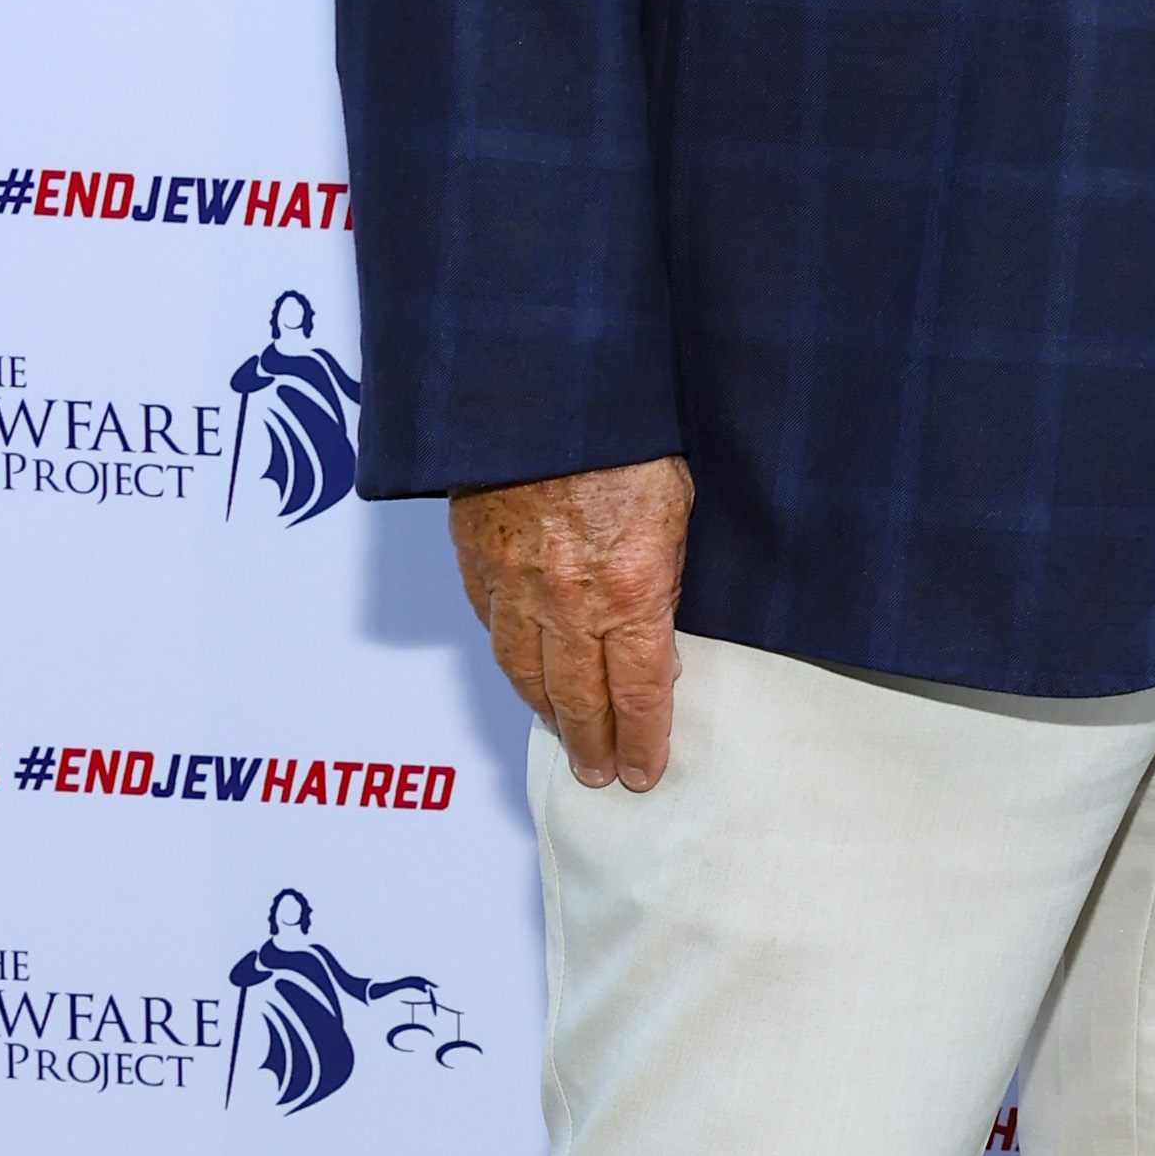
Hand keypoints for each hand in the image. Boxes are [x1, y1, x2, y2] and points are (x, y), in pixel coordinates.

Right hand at [451, 457, 692, 793]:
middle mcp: (567, 600)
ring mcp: (514, 582)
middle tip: (598, 774)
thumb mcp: (678, 507)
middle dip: (591, 743)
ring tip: (561, 733)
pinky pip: (490, 623)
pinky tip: (520, 668)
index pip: (637, 694)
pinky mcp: (476, 556)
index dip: (641, 741)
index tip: (642, 772)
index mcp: (629, 590)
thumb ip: (665, 578)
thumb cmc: (628, 431)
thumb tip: (657, 636)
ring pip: (523, 670)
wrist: (548, 381)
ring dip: (543, 710)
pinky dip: (507, 654)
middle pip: (576, 698)